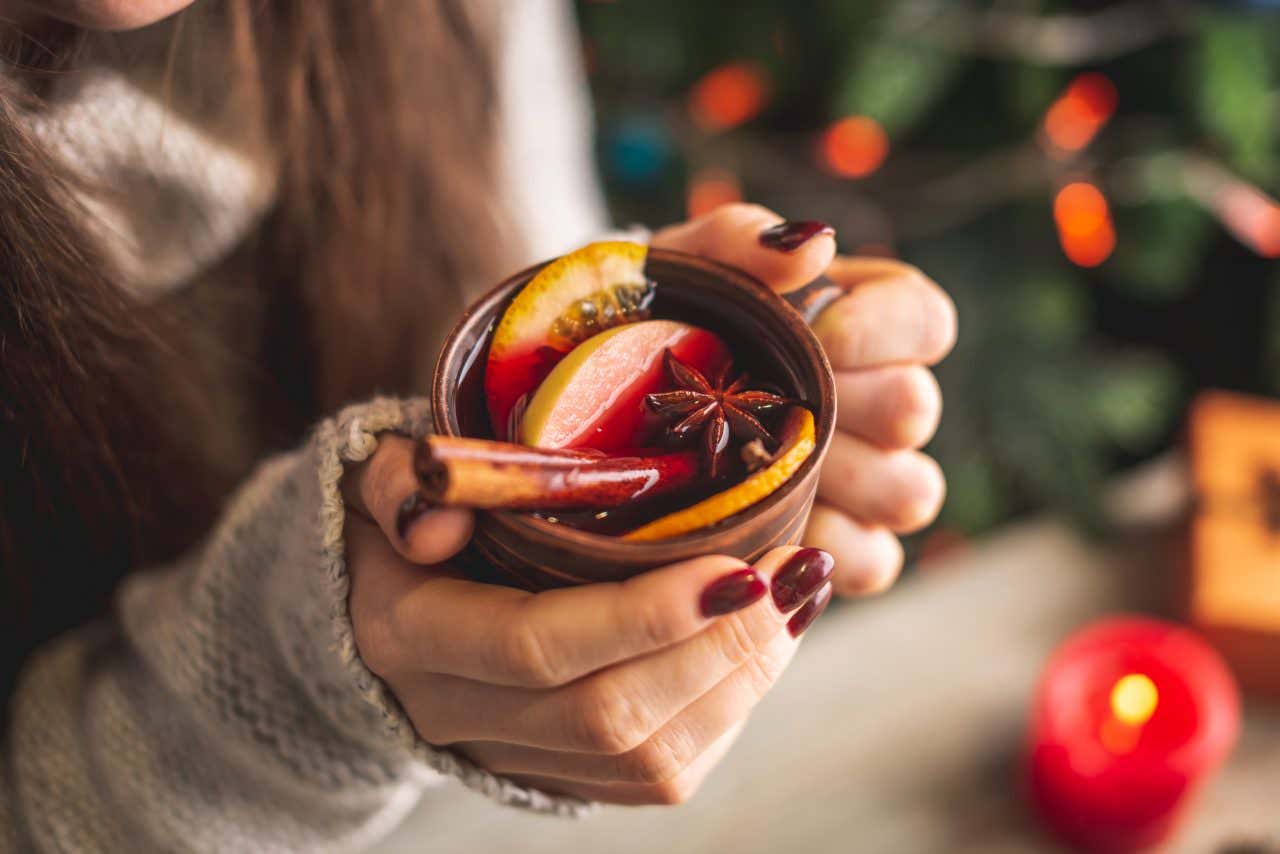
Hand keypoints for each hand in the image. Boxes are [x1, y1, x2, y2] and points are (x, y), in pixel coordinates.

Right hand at [342, 436, 834, 804]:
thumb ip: (397, 487)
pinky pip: (660, 772)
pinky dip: (731, 709)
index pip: (537, 646)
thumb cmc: (404, 523)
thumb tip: (438, 521)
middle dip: (723, 647)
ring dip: (743, 679)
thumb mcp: (380, 481)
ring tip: (800, 597)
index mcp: (413, 636)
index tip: (739, 565)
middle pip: (611, 715)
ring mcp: (514, 755)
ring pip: (649, 757)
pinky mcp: (562, 776)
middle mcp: (461, 715)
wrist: (376, 614)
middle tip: (798, 572)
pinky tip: (769, 642)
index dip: (644, 616)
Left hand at [654, 204, 955, 597]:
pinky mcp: (837, 547)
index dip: (883, 329)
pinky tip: (769, 527)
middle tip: (771, 404)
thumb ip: (741, 237)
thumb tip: (814, 243)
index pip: (927, 320)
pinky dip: (826, 548)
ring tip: (766, 467)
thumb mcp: (680, 267)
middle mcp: (875, 401)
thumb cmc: (653, 323)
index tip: (818, 335)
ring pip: (910, 491)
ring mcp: (864, 481)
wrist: (593, 403)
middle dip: (845, 407)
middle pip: (916, 410)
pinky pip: (875, 561)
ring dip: (840, 480)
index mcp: (858, 323)